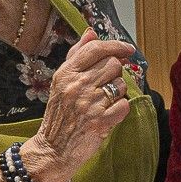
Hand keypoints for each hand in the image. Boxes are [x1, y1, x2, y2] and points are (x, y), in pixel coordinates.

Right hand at [21, 38, 140, 181]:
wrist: (53, 149)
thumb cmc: (60, 114)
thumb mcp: (61, 82)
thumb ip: (77, 55)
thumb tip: (91, 32)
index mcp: (66, 73)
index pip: (95, 49)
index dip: (116, 45)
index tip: (127, 49)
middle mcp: (76, 86)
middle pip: (113, 64)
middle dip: (115, 73)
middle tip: (107, 85)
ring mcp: (88, 104)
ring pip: (120, 84)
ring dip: (117, 92)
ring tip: (104, 102)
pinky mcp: (100, 121)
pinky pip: (124, 105)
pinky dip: (120, 109)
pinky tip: (109, 114)